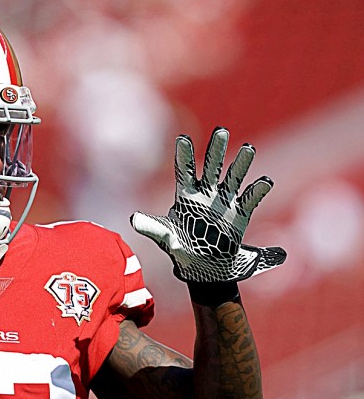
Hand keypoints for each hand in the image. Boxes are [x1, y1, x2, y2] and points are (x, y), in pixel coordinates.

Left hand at [130, 127, 285, 282]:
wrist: (202, 267)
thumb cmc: (180, 247)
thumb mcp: (164, 236)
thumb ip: (151, 226)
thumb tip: (133, 218)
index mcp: (186, 195)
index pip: (185, 170)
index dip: (184, 155)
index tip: (183, 138)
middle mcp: (206, 194)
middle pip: (212, 167)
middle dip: (217, 150)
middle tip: (221, 131)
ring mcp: (224, 202)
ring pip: (233, 179)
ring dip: (240, 165)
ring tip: (248, 149)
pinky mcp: (239, 214)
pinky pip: (249, 200)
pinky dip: (257, 191)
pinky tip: (264, 182)